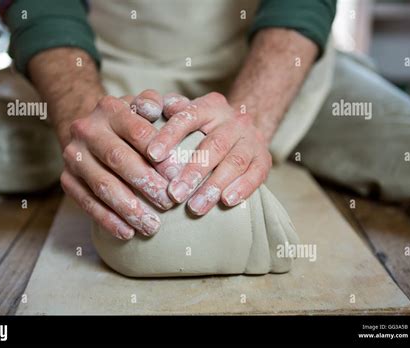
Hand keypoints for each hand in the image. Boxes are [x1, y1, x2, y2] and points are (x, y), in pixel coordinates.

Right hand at [60, 90, 179, 239]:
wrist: (90, 131)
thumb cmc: (129, 122)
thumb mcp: (143, 105)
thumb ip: (157, 103)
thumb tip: (166, 109)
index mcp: (110, 109)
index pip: (137, 130)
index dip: (158, 153)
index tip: (177, 175)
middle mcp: (87, 130)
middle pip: (118, 159)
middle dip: (145, 184)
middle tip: (169, 203)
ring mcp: (74, 156)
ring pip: (102, 185)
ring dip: (129, 209)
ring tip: (152, 226)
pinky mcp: (67, 179)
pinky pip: (87, 203)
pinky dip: (108, 220)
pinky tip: (127, 233)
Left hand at [147, 92, 271, 214]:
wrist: (241, 128)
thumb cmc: (202, 126)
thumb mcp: (186, 111)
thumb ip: (166, 110)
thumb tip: (145, 109)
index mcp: (210, 106)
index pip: (189, 117)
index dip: (170, 135)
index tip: (152, 156)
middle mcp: (233, 121)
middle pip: (215, 145)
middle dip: (194, 172)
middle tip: (175, 194)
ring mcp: (251, 139)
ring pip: (235, 162)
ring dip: (214, 186)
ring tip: (195, 207)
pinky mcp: (264, 159)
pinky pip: (256, 174)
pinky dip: (242, 188)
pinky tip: (226, 202)